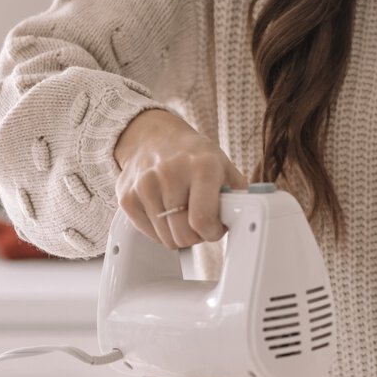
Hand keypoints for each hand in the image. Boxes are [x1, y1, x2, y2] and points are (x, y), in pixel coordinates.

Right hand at [114, 109, 249, 250]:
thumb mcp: (223, 165)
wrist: (153, 137)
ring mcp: (145, 185)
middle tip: (199, 221)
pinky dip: (160, 230)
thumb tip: (249, 217)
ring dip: (178, 233)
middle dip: (196, 236)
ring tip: (182, 213)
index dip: (212, 233)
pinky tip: (165, 211)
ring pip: (166, 238)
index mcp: (201, 166)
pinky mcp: (127, 197)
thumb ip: (238, 194)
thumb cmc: (192, 155)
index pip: (202, 220)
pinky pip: (149, 233)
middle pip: (183, 235)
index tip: (215, 228)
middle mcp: (170, 173)